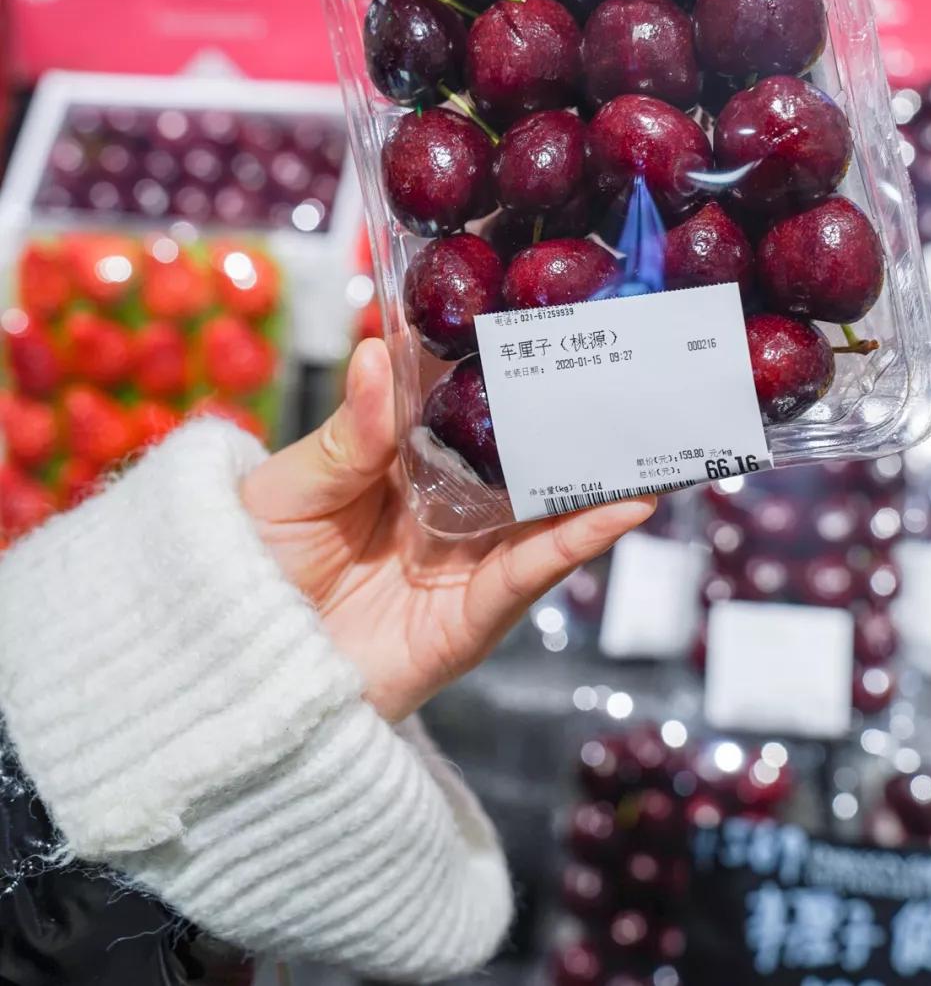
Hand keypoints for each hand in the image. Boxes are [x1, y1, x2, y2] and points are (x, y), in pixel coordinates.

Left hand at [241, 338, 654, 721]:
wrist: (223, 673)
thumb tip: (377, 350)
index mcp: (399, 461)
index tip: (550, 313)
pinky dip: (580, 539)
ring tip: (651, 430)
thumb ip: (348, 433)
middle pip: (520, 452)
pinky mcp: (472, 617)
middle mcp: (443, 505)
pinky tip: (624, 505)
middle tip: (631, 365)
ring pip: (545, 509)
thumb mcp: (286, 489)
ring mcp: (464, 561)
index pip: (463, 403)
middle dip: (573, 415)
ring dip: (598, 474)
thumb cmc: (241, 569)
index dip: (504, 361)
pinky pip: (532, 572)